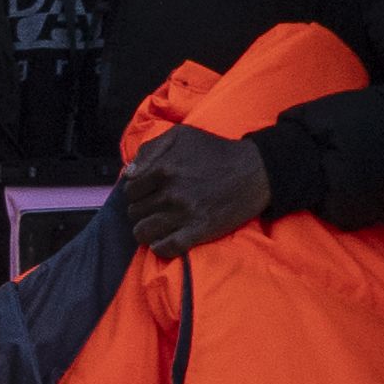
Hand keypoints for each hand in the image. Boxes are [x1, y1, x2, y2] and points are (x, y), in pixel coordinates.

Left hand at [117, 125, 276, 252]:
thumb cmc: (215, 151)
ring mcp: (184, 214)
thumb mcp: (181, 135)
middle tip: (155, 208)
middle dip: (141, 210)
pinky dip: (161, 247)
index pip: (130, 190)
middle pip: (134, 212)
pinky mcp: (199, 231)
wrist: (254, 171)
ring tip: (157, 225)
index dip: (137, 192)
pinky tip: (164, 241)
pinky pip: (167, 248)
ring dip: (146, 230)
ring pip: (144, 232)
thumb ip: (150, 149)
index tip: (148, 193)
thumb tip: (129, 173)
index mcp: (163, 169)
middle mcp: (170, 193)